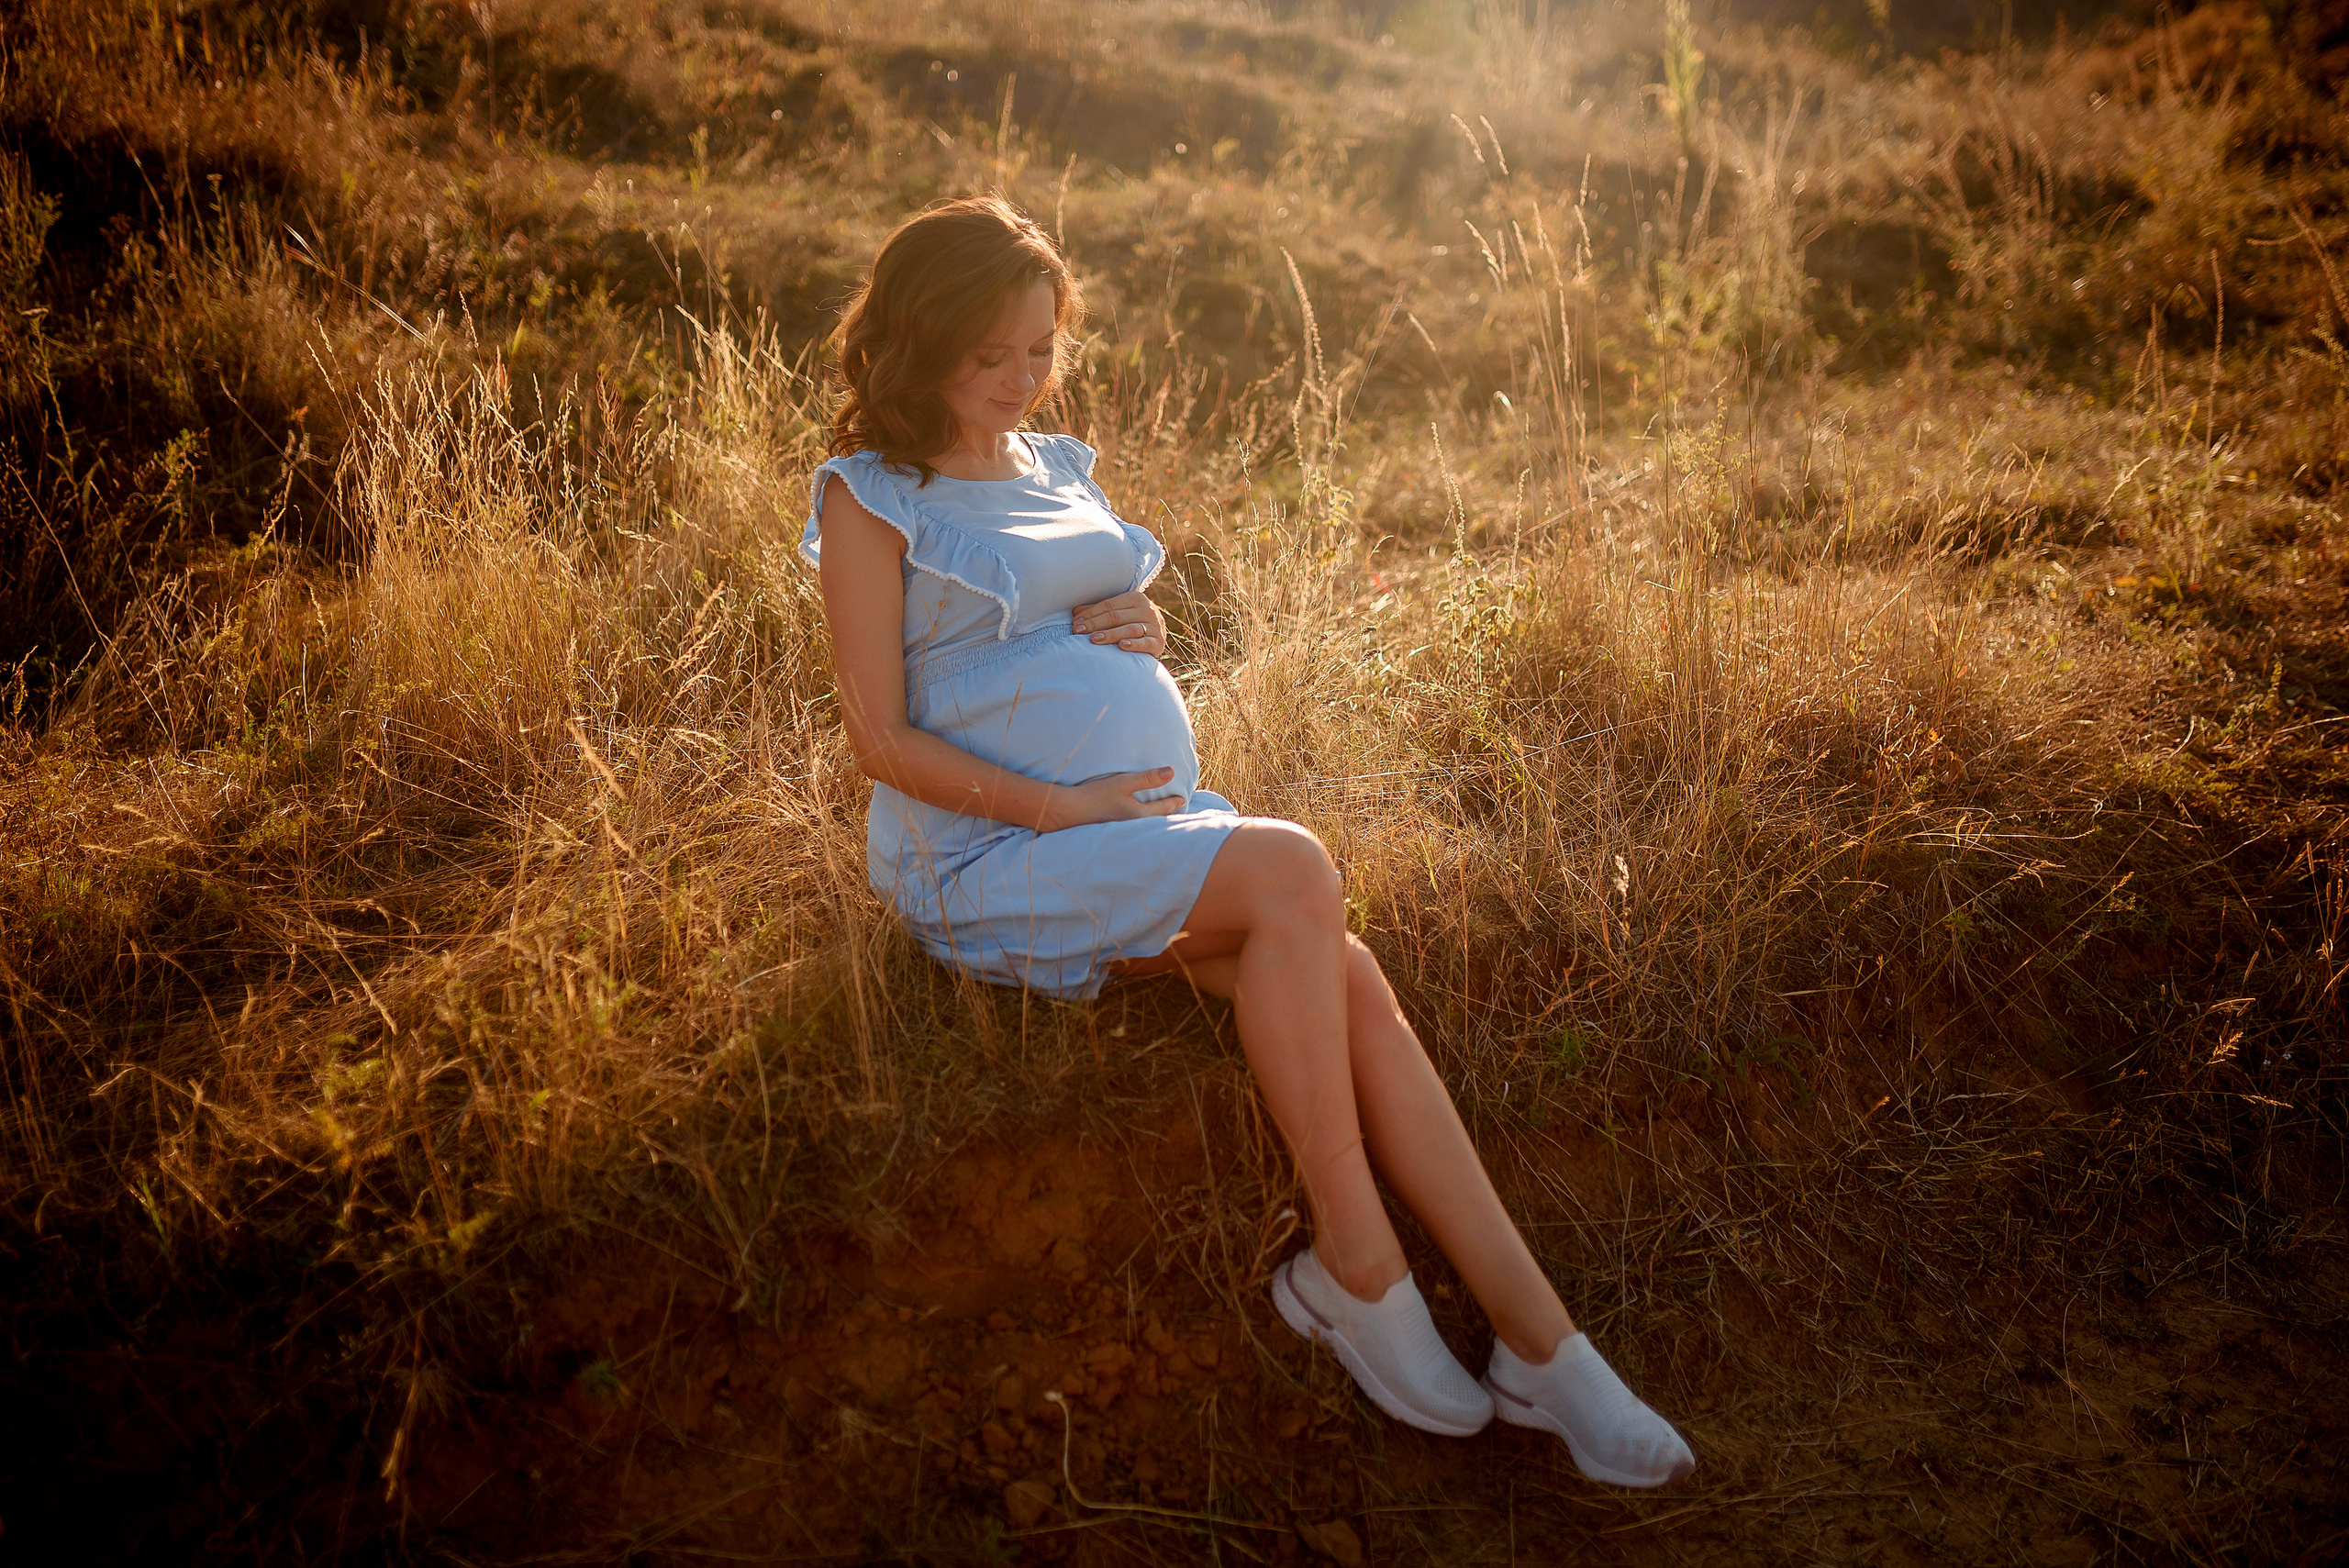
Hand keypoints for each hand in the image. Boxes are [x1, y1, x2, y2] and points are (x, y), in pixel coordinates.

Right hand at [1038, 767, 1184, 831]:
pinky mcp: (1110, 828)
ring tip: (1160, 815)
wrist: (1070, 811)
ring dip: (1154, 819)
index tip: (1182, 798)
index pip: (1163, 809)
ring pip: (1144, 824)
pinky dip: (1140, 821)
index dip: (1174, 802)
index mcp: (1139, 816)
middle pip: (1155, 821)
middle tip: (1176, 810)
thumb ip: (1148, 778)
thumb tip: (1171, 772)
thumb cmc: (1097, 795)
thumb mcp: (1124, 783)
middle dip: (1167, 816)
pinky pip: (1132, 825)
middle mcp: (1133, 826)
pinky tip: (1135, 818)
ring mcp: (1121, 828)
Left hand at [1071, 590, 1167, 656]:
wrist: (1156, 637)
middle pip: (1116, 616)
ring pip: (1129, 629)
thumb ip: (1099, 611)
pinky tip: (1122, 646)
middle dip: (1095, 624)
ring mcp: (1154, 626)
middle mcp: (1147, 609)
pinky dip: (1134, 645)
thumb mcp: (1118, 613)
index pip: (1109, 605)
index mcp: (1136, 598)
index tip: (1076, 622)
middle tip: (1078, 631)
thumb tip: (1075, 612)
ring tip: (1094, 639)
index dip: (1091, 613)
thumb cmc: (1131, 623)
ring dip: (1110, 634)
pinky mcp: (1159, 641)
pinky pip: (1146, 643)